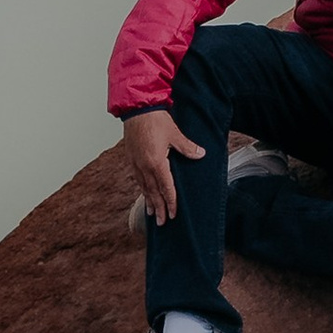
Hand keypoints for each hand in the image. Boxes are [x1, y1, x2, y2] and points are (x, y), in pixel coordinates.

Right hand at [121, 107, 204, 227]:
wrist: (136, 109)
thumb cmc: (155, 120)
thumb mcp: (175, 133)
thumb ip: (187, 147)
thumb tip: (200, 154)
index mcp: (156, 162)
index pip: (165, 187)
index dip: (170, 202)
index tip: (172, 214)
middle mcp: (144, 166)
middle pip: (153, 192)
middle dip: (158, 208)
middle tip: (161, 223)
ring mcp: (136, 163)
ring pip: (143, 187)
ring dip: (148, 201)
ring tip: (151, 213)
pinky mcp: (132, 158)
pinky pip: (137, 178)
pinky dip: (142, 189)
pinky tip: (144, 192)